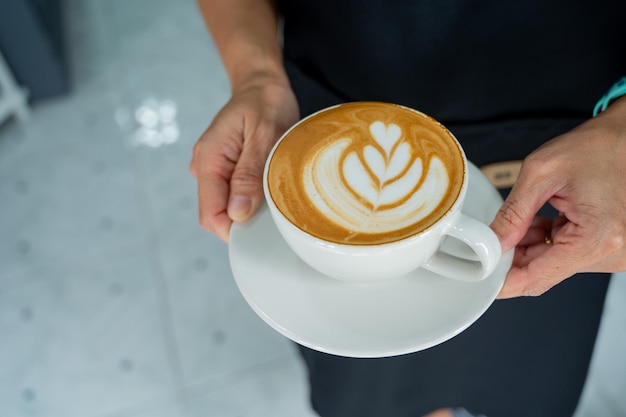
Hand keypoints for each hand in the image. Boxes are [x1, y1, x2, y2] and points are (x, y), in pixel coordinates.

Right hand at [190, 74, 298, 240]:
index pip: (211, 215)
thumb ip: (249, 175)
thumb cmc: (266, 103)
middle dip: (245, 220)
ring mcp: (212, 169)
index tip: (264, 224)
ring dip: (250, 208)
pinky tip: (267, 185)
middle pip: (217, 215)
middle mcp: (204, 167)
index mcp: (209, 160)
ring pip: (227, 207)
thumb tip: (237, 214)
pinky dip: (251, 198)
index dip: (235, 229)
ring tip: (272, 188)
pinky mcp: (223, 169)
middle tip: (275, 204)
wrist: (262, 85)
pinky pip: (233, 195)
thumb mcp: (264, 136)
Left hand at [490, 98, 625, 297]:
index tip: (481, 276)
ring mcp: (615, 253)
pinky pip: (568, 254)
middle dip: (513, 257)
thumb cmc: (597, 146)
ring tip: (527, 215)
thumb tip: (492, 242)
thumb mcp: (541, 172)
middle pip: (544, 273)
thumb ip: (513, 213)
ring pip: (554, 264)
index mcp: (598, 238)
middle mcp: (613, 253)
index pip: (538, 278)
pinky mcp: (611, 247)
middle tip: (492, 236)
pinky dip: (548, 241)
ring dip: (531, 246)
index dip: (503, 281)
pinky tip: (542, 220)